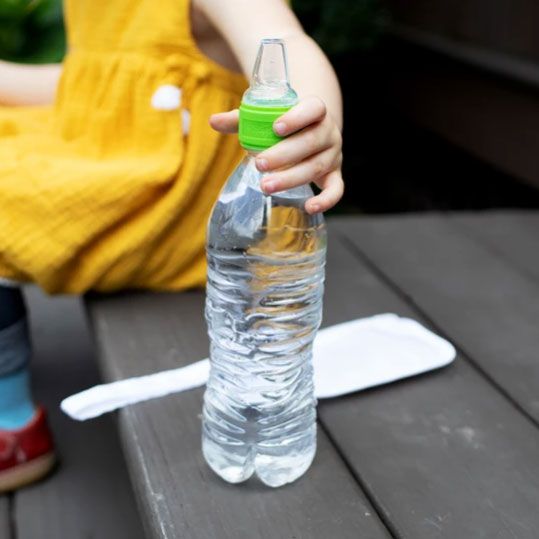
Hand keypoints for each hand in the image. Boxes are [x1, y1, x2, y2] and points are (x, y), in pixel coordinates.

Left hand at [210, 96, 343, 213]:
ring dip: (291, 178)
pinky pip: (336, 189)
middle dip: (284, 155)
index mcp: (316, 111)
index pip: (314, 108)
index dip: (297, 117)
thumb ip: (243, 118)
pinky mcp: (335, 175)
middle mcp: (329, 132)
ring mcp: (334, 155)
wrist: (313, 131)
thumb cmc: (286, 124)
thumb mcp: (268, 117)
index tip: (275, 128)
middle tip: (259, 164)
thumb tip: (213, 121)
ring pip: (317, 167)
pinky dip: (326, 200)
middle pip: (311, 142)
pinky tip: (309, 207)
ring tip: (266, 186)